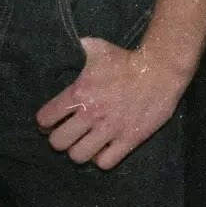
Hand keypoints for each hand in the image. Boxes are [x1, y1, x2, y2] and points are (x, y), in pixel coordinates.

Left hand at [35, 37, 188, 168]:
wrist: (161, 71)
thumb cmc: (127, 60)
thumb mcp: (98, 48)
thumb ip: (78, 48)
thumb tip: (68, 43)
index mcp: (78, 94)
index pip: (45, 119)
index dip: (44, 122)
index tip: (51, 121)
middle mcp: (90, 114)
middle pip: (58, 143)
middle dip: (59, 140)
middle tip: (68, 134)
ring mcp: (110, 129)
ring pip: (78, 156)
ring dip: (79, 151)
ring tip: (85, 144)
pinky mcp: (129, 140)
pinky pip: (105, 162)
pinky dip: (101, 159)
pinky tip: (104, 149)